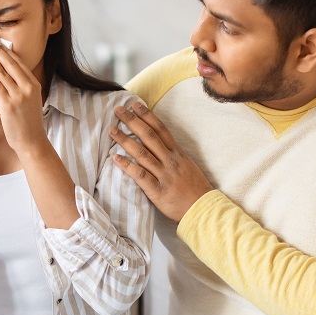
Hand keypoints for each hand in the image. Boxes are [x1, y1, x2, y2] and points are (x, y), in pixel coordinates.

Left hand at [0, 40, 49, 156]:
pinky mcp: (9, 105)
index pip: (18, 63)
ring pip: (2, 72)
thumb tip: (10, 75)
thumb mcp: (30, 100)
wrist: (31, 141)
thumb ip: (22, 87)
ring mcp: (19, 96)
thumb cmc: (29, 123)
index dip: (6, 51)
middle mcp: (28, 87)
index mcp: (34, 85)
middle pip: (10, 64)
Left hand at [111, 101, 213, 222]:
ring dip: (125, 140)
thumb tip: (160, 146)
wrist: (203, 209)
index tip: (135, 105)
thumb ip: (173, 155)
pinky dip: (127, 166)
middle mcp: (170, 160)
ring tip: (112, 131)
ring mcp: (164, 175)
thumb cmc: (195, 189)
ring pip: (142, 153)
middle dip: (132, 121)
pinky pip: (141, 176)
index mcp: (177, 153)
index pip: (160, 129)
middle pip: (149, 136)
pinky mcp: (158, 190)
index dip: (147, 115)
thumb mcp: (187, 166)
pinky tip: (115, 158)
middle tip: (118, 111)